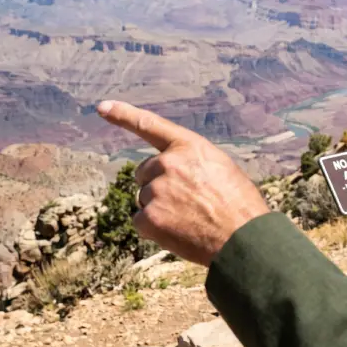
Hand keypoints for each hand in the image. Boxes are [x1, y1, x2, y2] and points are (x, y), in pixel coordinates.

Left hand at [96, 99, 269, 266]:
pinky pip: (140, 221)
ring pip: (144, 198)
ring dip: (159, 208)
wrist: (244, 239)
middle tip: (187, 202)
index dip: (123, 114)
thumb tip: (169, 171)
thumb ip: (191, 162)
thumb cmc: (239, 205)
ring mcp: (156, 190)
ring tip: (189, 219)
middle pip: (145, 172)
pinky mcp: (148, 218)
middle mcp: (168, 163)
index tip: (102, 107)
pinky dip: (154, 228)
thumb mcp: (221, 168)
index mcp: (189, 147)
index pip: (150, 125)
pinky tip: (178, 231)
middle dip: (158, 184)